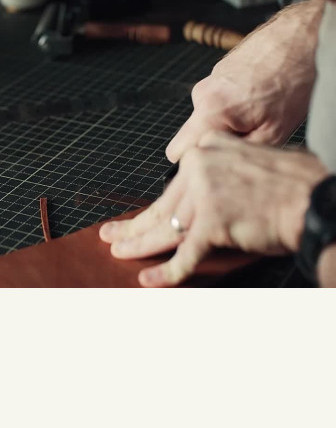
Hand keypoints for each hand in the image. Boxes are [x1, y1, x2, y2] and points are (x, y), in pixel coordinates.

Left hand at [99, 132, 327, 286]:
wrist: (315, 199)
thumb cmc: (293, 185)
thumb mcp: (250, 162)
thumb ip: (222, 173)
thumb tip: (203, 194)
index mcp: (207, 147)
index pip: (173, 185)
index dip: (154, 205)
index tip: (135, 215)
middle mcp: (199, 165)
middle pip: (162, 205)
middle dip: (134, 224)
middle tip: (112, 234)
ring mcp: (203, 193)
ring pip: (165, 228)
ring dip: (140, 245)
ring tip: (121, 254)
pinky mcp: (211, 222)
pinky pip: (184, 254)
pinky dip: (166, 271)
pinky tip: (149, 280)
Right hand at [165, 0, 322, 161]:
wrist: (302, 40)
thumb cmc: (294, 79)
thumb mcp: (273, 133)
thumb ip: (238, 153)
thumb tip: (221, 167)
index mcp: (210, 110)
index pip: (178, 152)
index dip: (198, 164)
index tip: (218, 166)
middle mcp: (202, 93)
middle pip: (195, 135)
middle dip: (217, 143)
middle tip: (251, 138)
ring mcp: (209, 80)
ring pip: (210, 118)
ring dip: (230, 123)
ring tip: (262, 113)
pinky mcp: (219, 73)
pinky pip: (220, 101)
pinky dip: (237, 106)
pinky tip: (262, 99)